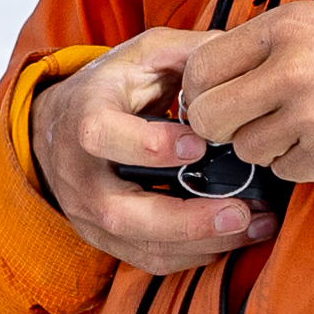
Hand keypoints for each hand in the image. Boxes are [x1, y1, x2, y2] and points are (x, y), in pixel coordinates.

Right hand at [27, 31, 276, 270]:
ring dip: (203, 243)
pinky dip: (195, 255)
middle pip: (122, 213)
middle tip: (240, 212)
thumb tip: (240, 59)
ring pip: (141, 246)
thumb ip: (188, 53)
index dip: (152, 146)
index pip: (103, 136)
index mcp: (84, 117)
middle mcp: (81, 174)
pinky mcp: (106, 239)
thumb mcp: (141, 55)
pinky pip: (150, 260)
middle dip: (186, 220)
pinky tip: (232, 237)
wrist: (58, 128)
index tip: (200, 145)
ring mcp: (90, 213)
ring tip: (255, 226)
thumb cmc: (109, 89)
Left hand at [177, 0, 313, 190]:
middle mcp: (291, 69)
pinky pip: (284, 171)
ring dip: (267, 146)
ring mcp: (309, 117)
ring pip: (247, 149)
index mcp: (287, 26)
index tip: (212, 98)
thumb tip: (216, 70)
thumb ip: (271, 43)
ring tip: (306, 127)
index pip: (202, 66)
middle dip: (221, 126)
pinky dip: (301, 163)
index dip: (200, 90)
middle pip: (209, 117)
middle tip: (245, 123)